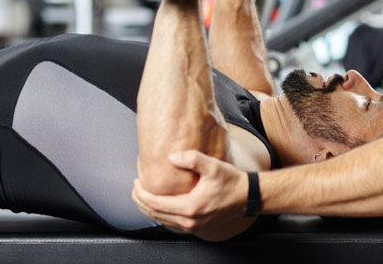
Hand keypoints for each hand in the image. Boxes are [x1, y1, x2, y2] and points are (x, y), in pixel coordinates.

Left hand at [131, 150, 250, 240]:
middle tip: (135, 189)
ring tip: (143, 196)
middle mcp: (189, 220)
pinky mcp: (196, 226)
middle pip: (154, 214)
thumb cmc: (232, 182)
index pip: (155, 203)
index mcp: (190, 207)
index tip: (136, 183)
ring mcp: (192, 226)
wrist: (247, 196)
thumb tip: (172, 156)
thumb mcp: (212, 166)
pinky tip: (160, 206)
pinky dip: (160, 215)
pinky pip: (171, 223)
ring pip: (161, 221)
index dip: (141, 193)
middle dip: (140, 201)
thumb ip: (191, 159)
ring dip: (149, 209)